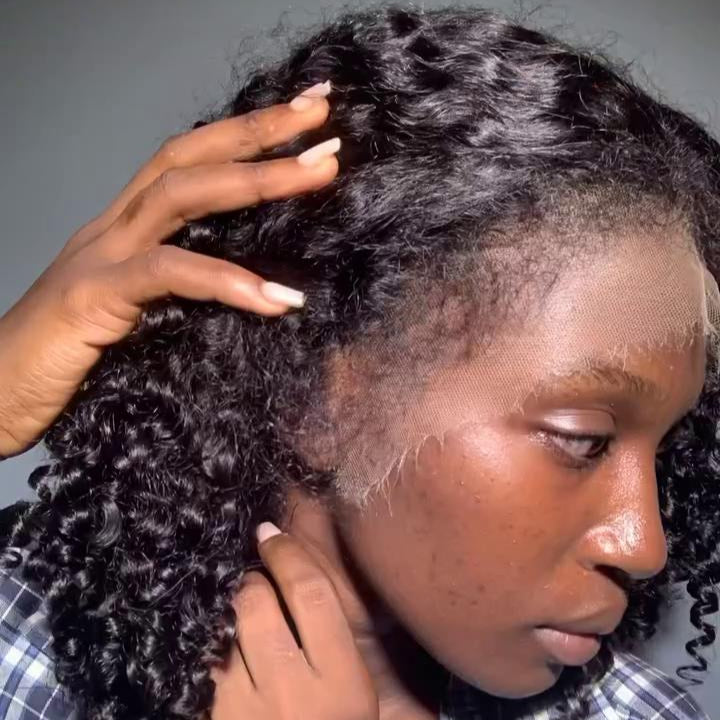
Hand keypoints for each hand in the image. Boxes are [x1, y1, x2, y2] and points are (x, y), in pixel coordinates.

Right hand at [0, 82, 339, 457]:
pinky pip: (168, 274)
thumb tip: (254, 288)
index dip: (246, 132)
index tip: (305, 116)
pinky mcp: (94, 295)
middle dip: (260, 132)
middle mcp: (116, 226)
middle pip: (190, 157)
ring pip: (182, 195)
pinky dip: (226, 280)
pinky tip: (276, 298)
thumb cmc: (69, 356)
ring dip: (257, 180)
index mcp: (129, 226)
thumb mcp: (143, 312)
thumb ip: (186, 291)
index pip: (191, 160)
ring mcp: (102, 255)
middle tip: (322, 115)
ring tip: (321, 173)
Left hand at [211, 524, 378, 719]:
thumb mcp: (356, 693)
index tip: (271, 533)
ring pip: (223, 629)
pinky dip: (206, 643)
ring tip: (234, 608)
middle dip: (250, 577)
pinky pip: (202, 664)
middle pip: (257, 601)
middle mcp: (292, 693)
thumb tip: (299, 569)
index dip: (288, 553)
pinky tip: (212, 639)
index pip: (310, 594)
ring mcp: (244, 710)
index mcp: (341, 683)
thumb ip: (336, 637)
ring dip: (226, 609)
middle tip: (253, 577)